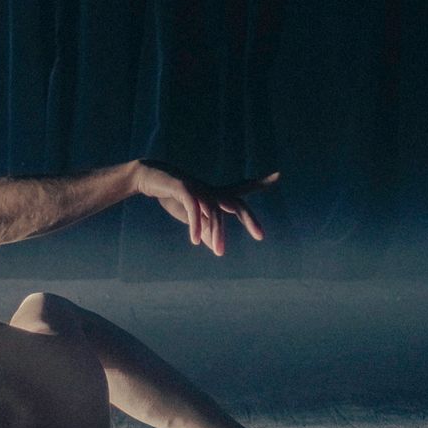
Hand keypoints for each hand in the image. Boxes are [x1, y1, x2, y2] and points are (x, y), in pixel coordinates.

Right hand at [135, 161, 279, 256]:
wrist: (148, 178)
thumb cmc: (172, 196)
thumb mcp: (191, 217)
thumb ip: (205, 229)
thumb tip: (216, 246)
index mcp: (215, 195)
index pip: (242, 189)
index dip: (259, 183)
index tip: (278, 175)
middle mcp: (211, 190)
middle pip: (236, 203)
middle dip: (249, 218)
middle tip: (261, 235)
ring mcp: (198, 188)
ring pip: (215, 212)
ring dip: (217, 233)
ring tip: (219, 252)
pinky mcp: (183, 187)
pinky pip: (194, 208)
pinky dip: (197, 225)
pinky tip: (196, 241)